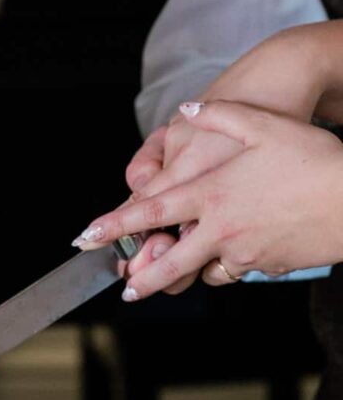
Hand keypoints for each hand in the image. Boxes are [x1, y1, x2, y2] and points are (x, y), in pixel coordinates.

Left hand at [73, 100, 342, 299]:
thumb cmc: (313, 156)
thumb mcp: (262, 124)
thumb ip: (218, 116)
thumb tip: (186, 111)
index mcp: (211, 193)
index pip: (150, 213)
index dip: (113, 226)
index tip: (85, 238)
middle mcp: (221, 227)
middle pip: (168, 262)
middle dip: (142, 279)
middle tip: (125, 288)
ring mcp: (245, 250)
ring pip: (204, 271)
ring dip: (189, 273)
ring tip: (178, 272)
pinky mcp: (268, 264)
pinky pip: (238, 271)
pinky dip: (228, 267)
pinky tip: (230, 257)